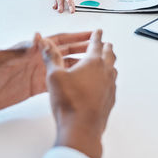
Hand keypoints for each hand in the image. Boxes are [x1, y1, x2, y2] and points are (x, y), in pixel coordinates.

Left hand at [0, 32, 91, 110]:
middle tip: (99, 47)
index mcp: (33, 49)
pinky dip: (70, 81)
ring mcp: (39, 73)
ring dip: (80, 65)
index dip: (76, 37)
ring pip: (65, 67)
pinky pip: (58, 81)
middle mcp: (38, 60)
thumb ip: (23, 48)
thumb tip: (38, 36)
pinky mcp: (37, 87)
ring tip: (94, 64)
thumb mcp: (4, 58)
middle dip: (84, 48)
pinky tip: (80, 82)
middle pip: (67, 52)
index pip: (59, 40)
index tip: (91, 34)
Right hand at [43, 29, 116, 157]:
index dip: (96, 36)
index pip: (96, 44)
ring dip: (110, 62)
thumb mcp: (54, 76)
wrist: (82, 127)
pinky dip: (108, 78)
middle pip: (109, 54)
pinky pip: (112, 83)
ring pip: (113, 68)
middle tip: (105, 43)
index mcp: (93, 62)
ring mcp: (110, 85)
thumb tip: (44, 42)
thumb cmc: (69, 102)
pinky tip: (104, 83)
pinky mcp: (111, 98)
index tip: (99, 31)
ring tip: (106, 60)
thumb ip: (50, 57)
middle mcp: (106, 71)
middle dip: (107, 47)